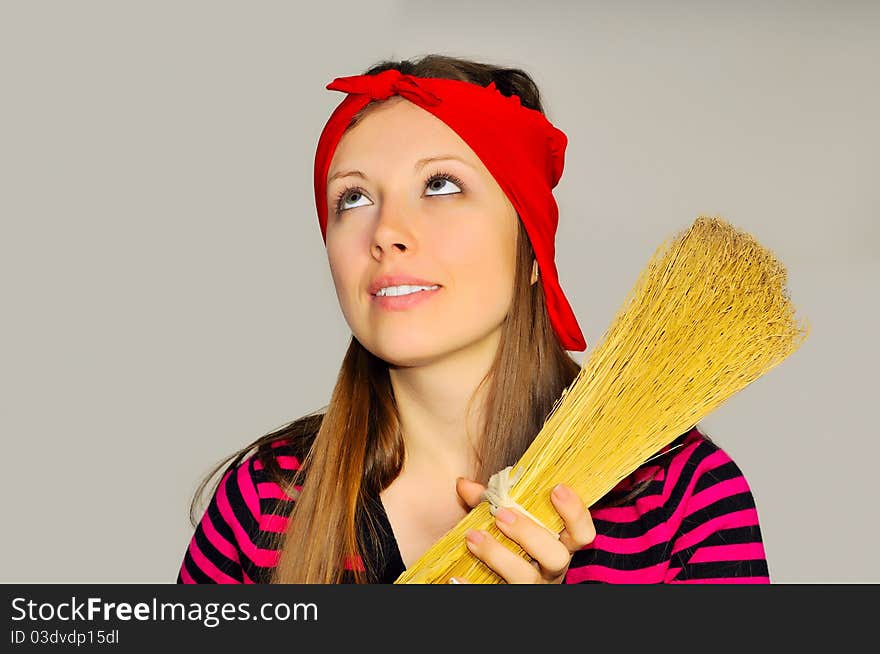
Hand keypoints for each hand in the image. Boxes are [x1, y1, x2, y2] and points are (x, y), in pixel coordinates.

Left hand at [451, 477, 595, 583]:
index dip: (575, 513)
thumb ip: (488, 502)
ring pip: (525, 579)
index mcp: (557, 546)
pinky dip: (472, 587)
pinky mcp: (511, 599)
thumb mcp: (504, 523)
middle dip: (529, 533)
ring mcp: (532, 589)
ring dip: (497, 556)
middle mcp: (550, 570)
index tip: (556, 489)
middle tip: (501, 515)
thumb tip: (463, 483)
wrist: (498, 583)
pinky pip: (494, 597)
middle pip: (556, 556)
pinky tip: (455, 577)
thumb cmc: (507, 546)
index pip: (582, 533)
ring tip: (472, 537)